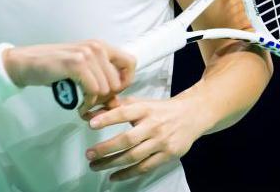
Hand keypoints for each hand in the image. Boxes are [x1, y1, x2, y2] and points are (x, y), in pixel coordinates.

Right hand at [2, 40, 135, 114]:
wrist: (26, 63)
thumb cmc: (53, 68)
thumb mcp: (82, 70)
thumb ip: (100, 80)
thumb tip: (116, 103)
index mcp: (100, 46)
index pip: (131, 63)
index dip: (125, 82)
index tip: (111, 93)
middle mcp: (96, 46)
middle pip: (118, 83)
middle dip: (106, 99)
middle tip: (91, 103)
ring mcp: (86, 53)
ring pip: (106, 89)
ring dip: (94, 103)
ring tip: (83, 104)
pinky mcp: (76, 63)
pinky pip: (93, 91)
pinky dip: (87, 103)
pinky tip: (79, 105)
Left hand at [83, 94, 208, 182]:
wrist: (191, 116)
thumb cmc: (160, 109)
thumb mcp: (141, 103)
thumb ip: (117, 106)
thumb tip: (90, 111)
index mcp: (145, 109)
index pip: (124, 113)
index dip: (107, 118)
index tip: (91, 124)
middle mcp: (153, 126)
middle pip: (127, 139)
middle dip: (106, 148)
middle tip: (89, 154)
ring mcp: (161, 142)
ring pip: (134, 156)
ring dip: (112, 163)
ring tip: (95, 165)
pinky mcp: (167, 155)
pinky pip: (145, 167)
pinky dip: (128, 173)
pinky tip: (114, 176)